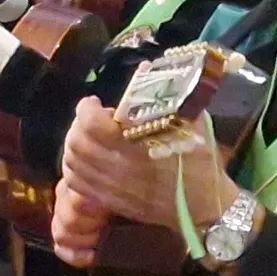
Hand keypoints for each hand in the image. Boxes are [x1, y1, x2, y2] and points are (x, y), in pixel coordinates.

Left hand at [51, 103, 242, 267]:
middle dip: (79, 124)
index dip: (87, 109)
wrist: (203, 206)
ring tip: (88, 137)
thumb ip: (168, 96)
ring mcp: (112, 188)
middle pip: (77, 142)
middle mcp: (119, 168)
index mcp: (138, 146)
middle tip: (93, 118)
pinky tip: (86, 159)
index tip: (93, 102)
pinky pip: (76, 184)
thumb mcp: (192, 123)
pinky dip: (75, 167)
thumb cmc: (200, 162)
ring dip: (75, 144)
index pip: (92, 124)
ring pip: (72, 163)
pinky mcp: (110, 202)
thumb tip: (146, 68)